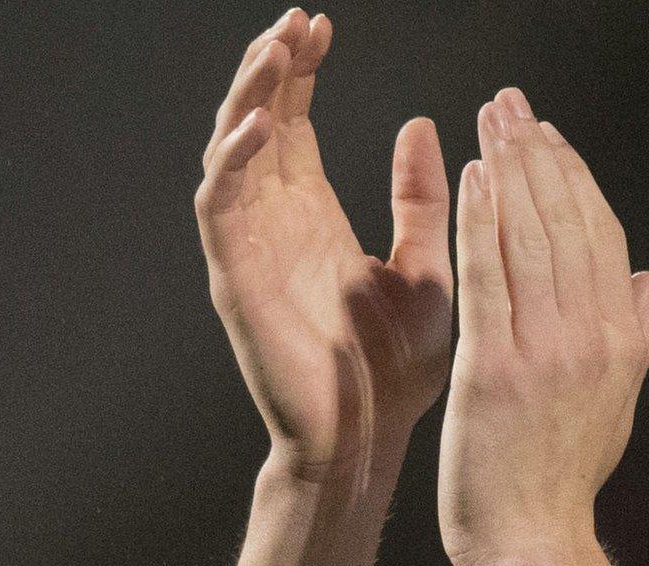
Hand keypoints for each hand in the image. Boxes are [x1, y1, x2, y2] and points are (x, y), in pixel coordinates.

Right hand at [196, 9, 453, 487]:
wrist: (369, 441)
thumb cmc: (396, 370)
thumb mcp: (427, 268)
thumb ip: (421, 201)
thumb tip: (423, 125)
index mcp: (313, 217)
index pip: (295, 124)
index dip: (300, 72)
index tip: (320, 24)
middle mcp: (273, 224)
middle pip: (256, 123)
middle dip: (270, 68)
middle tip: (294, 21)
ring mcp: (250, 249)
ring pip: (229, 152)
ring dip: (248, 98)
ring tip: (274, 52)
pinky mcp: (237, 279)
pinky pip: (221, 207)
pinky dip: (235, 162)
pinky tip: (263, 126)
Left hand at [437, 88, 648, 565]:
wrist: (531, 542)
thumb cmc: (563, 477)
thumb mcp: (616, 402)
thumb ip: (633, 333)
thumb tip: (646, 278)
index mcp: (622, 342)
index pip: (602, 238)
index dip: (575, 179)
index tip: (550, 136)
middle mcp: (591, 338)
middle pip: (567, 225)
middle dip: (539, 156)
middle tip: (512, 104)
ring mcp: (545, 353)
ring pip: (530, 240)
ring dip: (509, 171)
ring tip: (491, 121)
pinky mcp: (493, 368)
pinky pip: (489, 279)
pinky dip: (481, 223)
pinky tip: (471, 178)